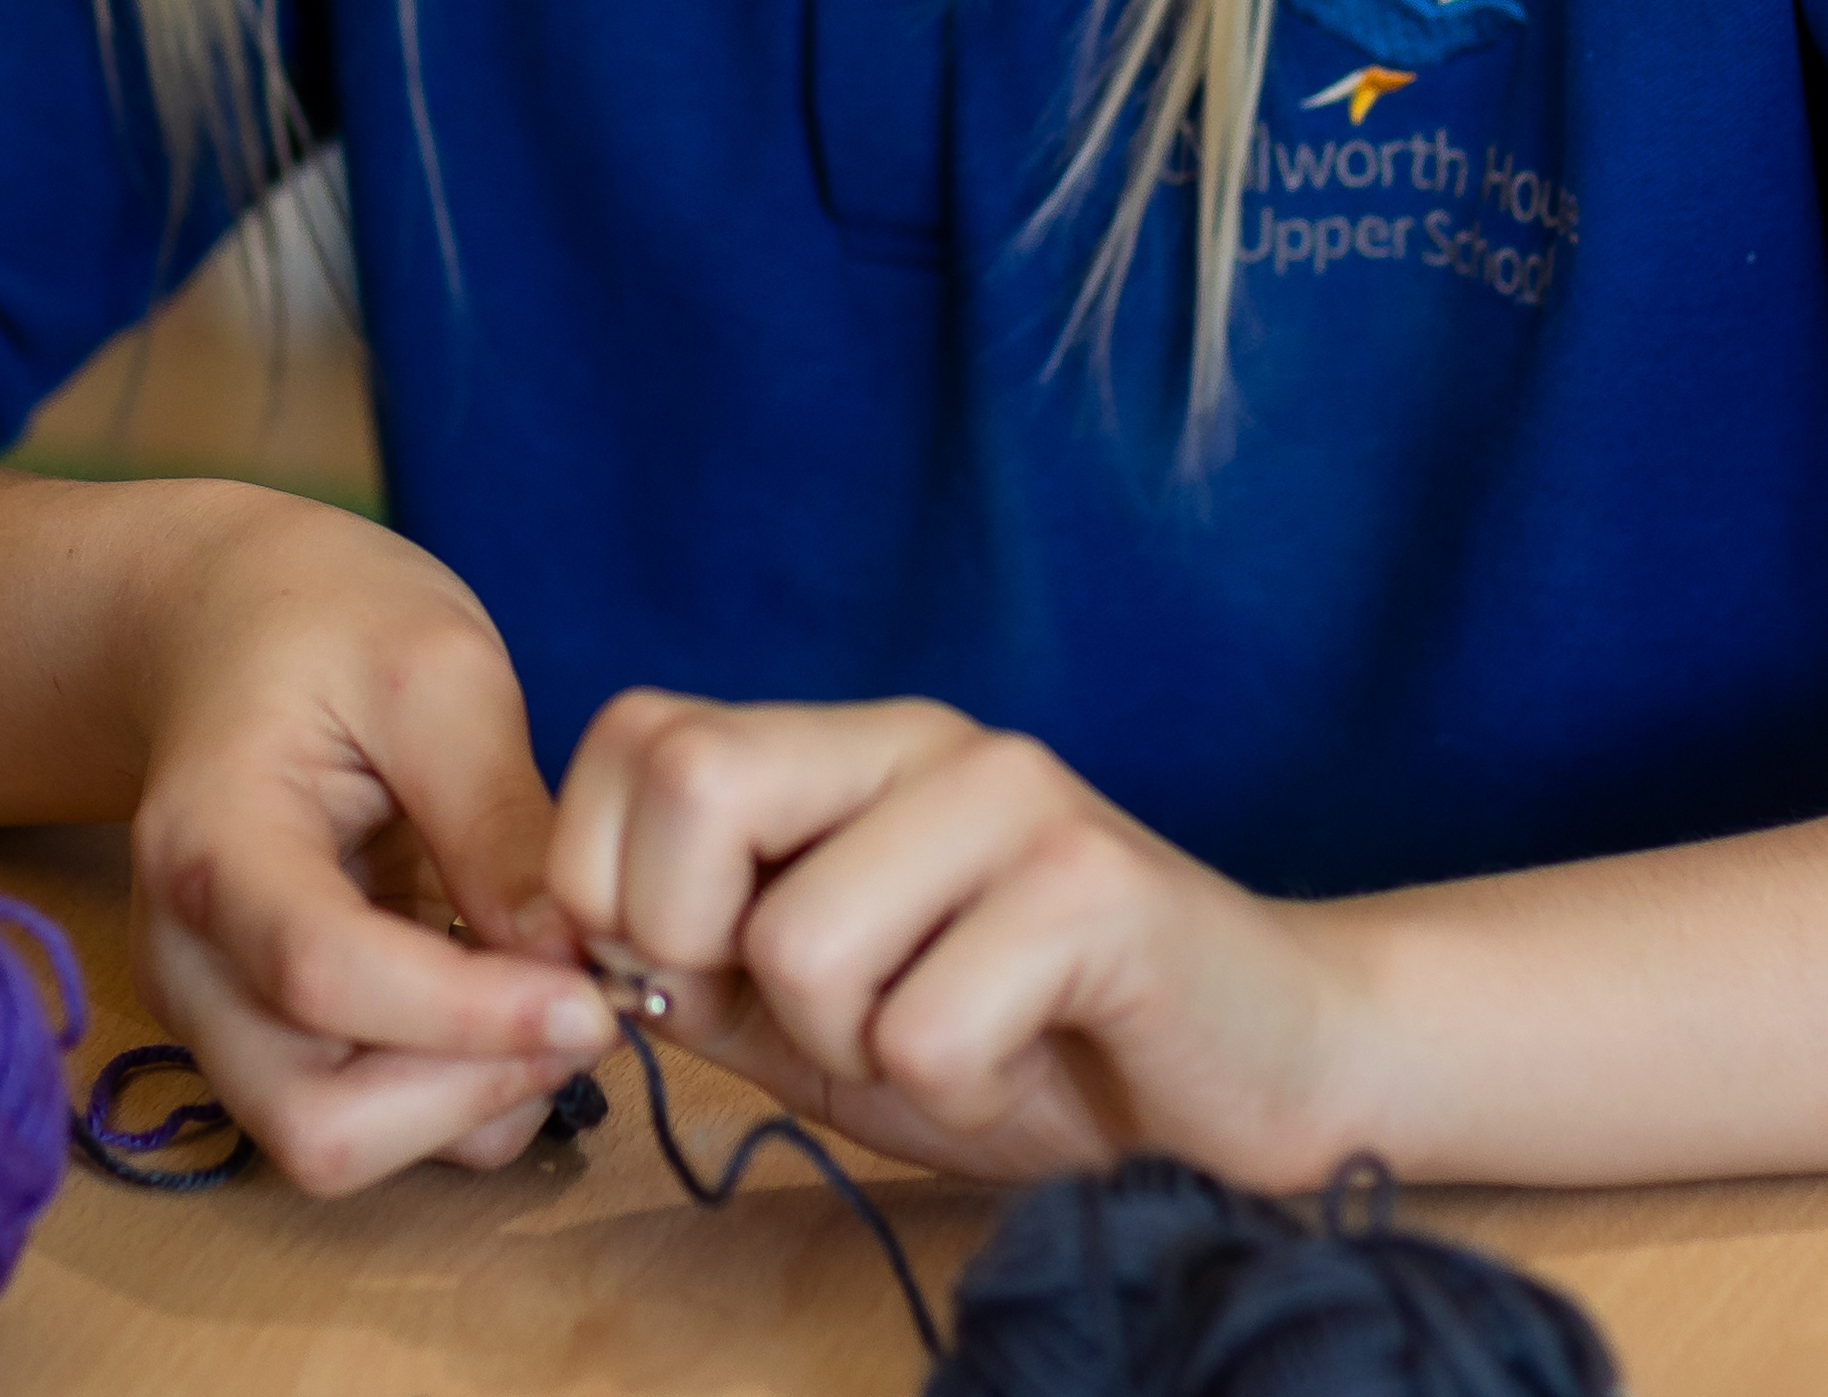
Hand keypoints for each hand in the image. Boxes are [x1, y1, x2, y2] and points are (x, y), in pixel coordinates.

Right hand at [123, 499, 620, 1193]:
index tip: (596, 999)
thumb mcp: (437, 671)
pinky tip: (509, 1004)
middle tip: (591, 1011)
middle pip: (315, 1118)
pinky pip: (355, 1122)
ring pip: (334, 1145)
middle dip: (471, 1090)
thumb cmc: (326, 623)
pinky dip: (450, 1097)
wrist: (223, 624)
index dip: (467, 1013)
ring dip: (469, 1103)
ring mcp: (209, 1013)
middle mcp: (185, 958)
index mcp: (208, 842)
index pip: (322, 974)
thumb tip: (574, 957)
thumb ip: (499, 818)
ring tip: (559, 1000)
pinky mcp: (253, 1038)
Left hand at [545, 691, 1373, 1186]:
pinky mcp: (1096, 890)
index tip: (686, 977)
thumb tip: (565, 940)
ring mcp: (1015, 800)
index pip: (637, 735)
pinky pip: (927, 1029)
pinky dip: (952, 1093)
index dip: (607, 879)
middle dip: (697, 946)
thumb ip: (699, 961)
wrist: (1261, 1070)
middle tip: (808, 1015)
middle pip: (693, 784)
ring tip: (948, 1042)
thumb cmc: (1031, 1040)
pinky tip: (1022, 1066)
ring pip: (802, 942)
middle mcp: (924, 738)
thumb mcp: (823, 1007)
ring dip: (855, 1049)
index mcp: (845, 747)